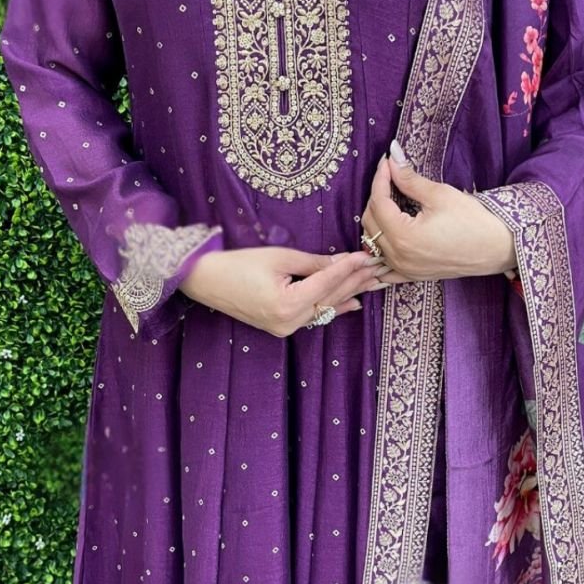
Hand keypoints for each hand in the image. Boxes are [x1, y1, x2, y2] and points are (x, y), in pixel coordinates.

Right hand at [179, 246, 388, 337]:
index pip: (327, 282)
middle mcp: (289, 322)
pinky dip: (331, 307)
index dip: (349, 267)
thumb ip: (313, 263)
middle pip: (330, 298)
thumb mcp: (279, 257)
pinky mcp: (280, 327)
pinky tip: (351, 304)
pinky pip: (312, 316)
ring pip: (324, 309)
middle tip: (377, 268)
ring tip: (371, 283)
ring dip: (348, 294)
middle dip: (355, 281)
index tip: (367, 255)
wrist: (205, 280)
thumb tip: (342, 262)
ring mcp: (285, 328)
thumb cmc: (238, 263)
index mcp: (288, 304)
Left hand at [361, 141, 516, 282]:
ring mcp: (404, 270)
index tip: (386, 162)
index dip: (380, 178)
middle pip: (371, 222)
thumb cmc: (474, 221)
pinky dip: (379, 250)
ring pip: (374, 242)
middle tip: (390, 178)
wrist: (498, 248)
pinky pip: (384, 265)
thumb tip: (393, 157)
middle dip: (377, 197)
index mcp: (403, 237)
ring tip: (389, 200)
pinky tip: (382, 237)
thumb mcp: (440, 195)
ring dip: (376, 220)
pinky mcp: (412, 275)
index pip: (378, 202)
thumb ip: (409, 179)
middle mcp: (398, 257)